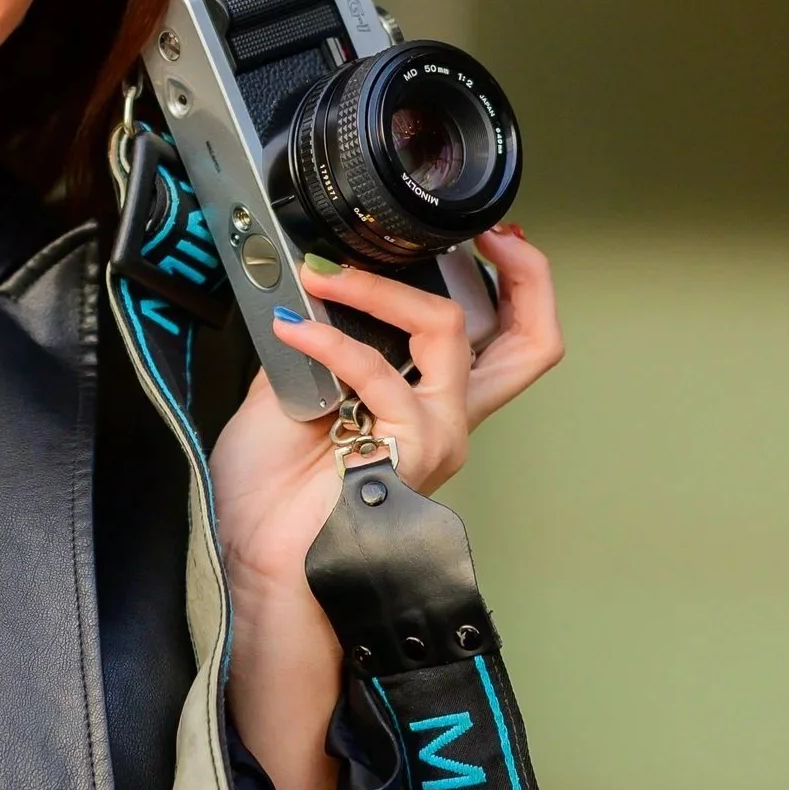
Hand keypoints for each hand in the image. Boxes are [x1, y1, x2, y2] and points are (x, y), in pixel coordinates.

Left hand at [206, 227, 563, 789]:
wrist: (257, 556)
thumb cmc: (273, 495)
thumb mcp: (288, 392)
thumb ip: (312, 343)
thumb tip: (302, 288)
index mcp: (424, 403)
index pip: (495, 335)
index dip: (505, 279)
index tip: (475, 233)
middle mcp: (446, 418)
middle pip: (531, 341)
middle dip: (524, 273)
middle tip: (488, 233)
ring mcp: (435, 435)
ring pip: (447, 331)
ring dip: (380, 288)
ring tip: (323, 276)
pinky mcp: (408, 450)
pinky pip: (380, 373)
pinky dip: (332, 341)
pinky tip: (294, 330)